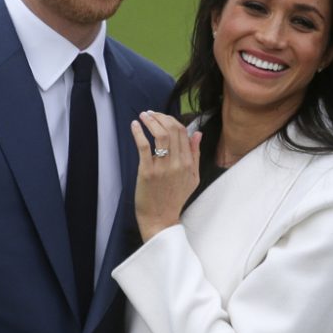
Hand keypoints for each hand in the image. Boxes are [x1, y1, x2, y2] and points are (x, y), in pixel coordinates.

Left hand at [130, 111, 201, 241]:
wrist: (161, 219)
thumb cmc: (175, 198)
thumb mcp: (192, 177)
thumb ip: (195, 154)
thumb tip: (197, 133)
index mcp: (188, 163)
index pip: (183, 132)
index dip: (171, 120)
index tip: (161, 117)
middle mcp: (178, 163)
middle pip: (172, 130)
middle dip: (160, 117)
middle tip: (150, 113)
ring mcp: (163, 167)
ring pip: (160, 135)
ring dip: (150, 121)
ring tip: (143, 115)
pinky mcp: (147, 172)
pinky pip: (144, 146)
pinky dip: (138, 132)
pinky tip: (134, 126)